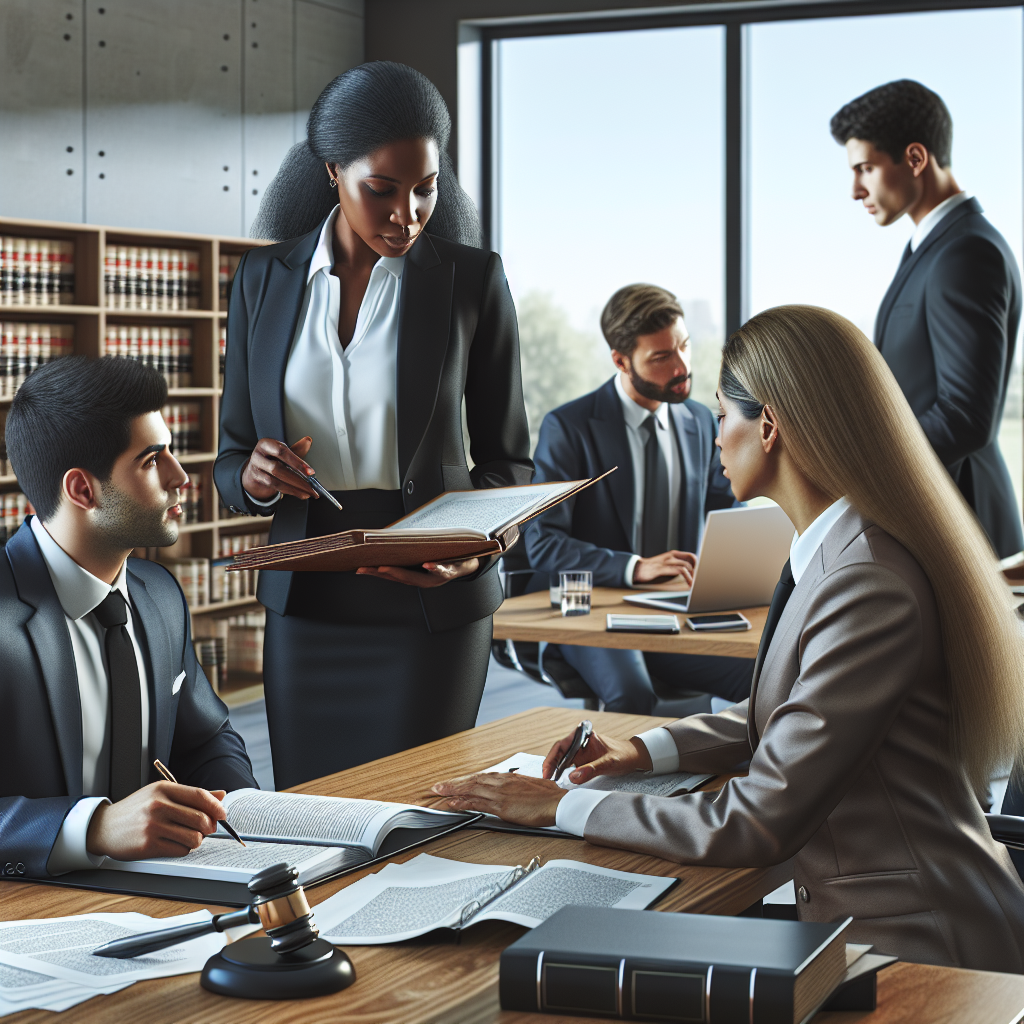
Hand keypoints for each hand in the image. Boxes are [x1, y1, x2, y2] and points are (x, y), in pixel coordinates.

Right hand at [86, 782, 227, 860]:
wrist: (104, 827)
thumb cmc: (137, 810)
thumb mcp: (161, 794)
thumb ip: (191, 795)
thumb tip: (221, 795)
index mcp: (164, 789)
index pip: (200, 795)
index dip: (216, 806)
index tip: (223, 814)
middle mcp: (158, 805)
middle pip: (201, 818)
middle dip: (209, 827)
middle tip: (205, 829)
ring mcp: (153, 825)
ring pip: (194, 837)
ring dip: (196, 840)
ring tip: (187, 837)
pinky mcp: (148, 845)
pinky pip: (181, 850)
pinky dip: (183, 849)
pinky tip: (172, 843)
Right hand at [241, 436, 315, 500]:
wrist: (256, 469)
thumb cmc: (272, 457)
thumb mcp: (283, 451)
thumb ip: (296, 449)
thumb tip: (308, 440)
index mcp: (266, 444)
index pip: (282, 452)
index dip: (297, 462)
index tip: (310, 472)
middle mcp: (258, 455)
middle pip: (278, 468)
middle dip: (297, 478)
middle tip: (312, 485)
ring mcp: (256, 468)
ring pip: (276, 480)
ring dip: (295, 487)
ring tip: (309, 492)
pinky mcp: (257, 480)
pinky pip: (275, 487)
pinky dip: (290, 491)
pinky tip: (301, 494)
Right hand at [356, 558, 479, 587]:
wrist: (469, 563)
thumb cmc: (444, 558)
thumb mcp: (424, 557)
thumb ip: (409, 554)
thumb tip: (389, 543)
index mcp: (416, 577)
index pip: (392, 575)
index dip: (375, 573)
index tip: (359, 569)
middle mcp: (424, 581)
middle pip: (400, 578)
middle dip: (381, 573)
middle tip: (366, 568)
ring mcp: (436, 578)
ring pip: (416, 577)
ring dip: (400, 573)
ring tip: (385, 568)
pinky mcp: (450, 572)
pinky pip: (441, 570)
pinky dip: (434, 568)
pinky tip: (427, 564)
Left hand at [431, 773, 566, 826]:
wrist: (557, 802)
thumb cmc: (547, 796)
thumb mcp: (529, 787)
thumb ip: (516, 788)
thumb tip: (512, 790)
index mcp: (507, 778)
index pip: (480, 778)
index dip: (464, 781)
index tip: (452, 783)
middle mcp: (501, 782)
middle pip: (471, 781)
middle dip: (452, 784)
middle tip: (435, 788)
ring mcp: (500, 794)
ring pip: (470, 790)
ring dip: (451, 791)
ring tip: (437, 794)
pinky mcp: (501, 806)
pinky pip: (477, 803)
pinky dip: (463, 802)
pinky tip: (452, 803)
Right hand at [541, 731, 652, 785]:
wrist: (634, 757)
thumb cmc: (623, 755)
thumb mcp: (609, 763)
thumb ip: (591, 769)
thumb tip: (573, 777)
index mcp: (583, 736)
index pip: (562, 745)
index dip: (552, 758)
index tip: (547, 771)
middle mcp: (579, 742)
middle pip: (559, 753)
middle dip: (551, 765)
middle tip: (546, 779)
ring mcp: (580, 752)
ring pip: (562, 760)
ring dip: (556, 770)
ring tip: (550, 782)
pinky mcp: (582, 760)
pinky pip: (569, 766)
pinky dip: (563, 773)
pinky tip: (560, 781)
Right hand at [633, 550, 696, 585]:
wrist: (637, 569)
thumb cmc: (651, 569)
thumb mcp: (665, 564)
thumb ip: (675, 565)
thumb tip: (687, 572)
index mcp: (672, 554)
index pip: (691, 555)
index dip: (698, 563)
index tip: (700, 572)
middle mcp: (671, 556)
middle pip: (691, 558)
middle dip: (698, 569)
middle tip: (700, 578)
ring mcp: (667, 562)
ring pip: (687, 565)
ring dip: (693, 575)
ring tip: (695, 582)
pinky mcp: (663, 569)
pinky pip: (679, 571)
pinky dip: (687, 577)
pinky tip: (689, 582)